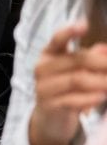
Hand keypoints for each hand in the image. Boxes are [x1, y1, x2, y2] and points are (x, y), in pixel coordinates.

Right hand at [29, 22, 106, 144]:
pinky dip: (91, 98)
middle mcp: (42, 69)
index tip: (84, 25)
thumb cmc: (65, 88)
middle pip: (76, 60)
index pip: (57, 40)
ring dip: (101, 82)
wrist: (50, 119)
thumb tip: (104, 49)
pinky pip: (73, 100)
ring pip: (77, 80)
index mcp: (48, 55)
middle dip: (101, 63)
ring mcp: (43, 88)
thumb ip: (89, 57)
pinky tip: (101, 97)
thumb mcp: (76, 71)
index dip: (69, 32)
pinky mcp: (49, 106)